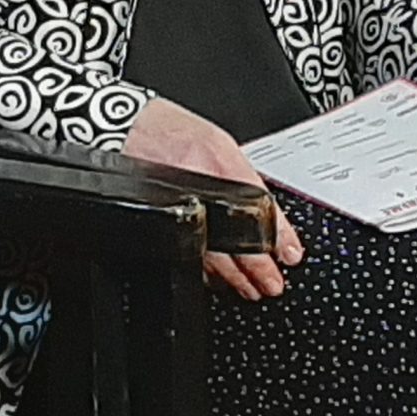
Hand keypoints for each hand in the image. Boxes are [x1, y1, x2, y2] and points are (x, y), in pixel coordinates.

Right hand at [122, 97, 303, 299]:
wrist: (126, 127)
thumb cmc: (171, 130)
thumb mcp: (218, 142)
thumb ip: (242, 176)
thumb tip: (268, 214)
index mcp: (216, 161)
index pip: (257, 207)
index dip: (277, 235)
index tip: (290, 253)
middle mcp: (197, 188)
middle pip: (234, 242)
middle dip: (257, 267)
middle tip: (272, 282)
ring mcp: (175, 209)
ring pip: (209, 256)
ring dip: (232, 276)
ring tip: (250, 287)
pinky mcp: (158, 221)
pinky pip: (185, 254)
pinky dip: (203, 269)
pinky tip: (216, 277)